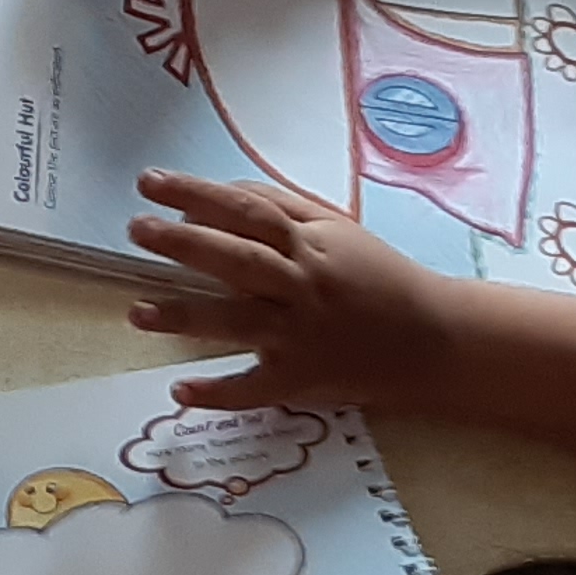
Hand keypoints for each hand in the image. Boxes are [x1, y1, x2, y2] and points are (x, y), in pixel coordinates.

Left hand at [124, 168, 466, 412]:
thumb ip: (278, 206)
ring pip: (237, 322)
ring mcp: (302, 334)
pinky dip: (219, 392)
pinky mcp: (304, 378)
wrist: (439, 339)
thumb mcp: (337, 230)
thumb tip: (209, 197)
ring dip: (185, 316)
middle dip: (184, 244)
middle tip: (136, 229)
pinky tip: (180, 391)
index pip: (246, 210)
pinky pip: (256, 388)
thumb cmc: (378, 277)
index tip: (148, 182)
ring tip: (137, 311)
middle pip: (238, 260)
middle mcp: (303, 286)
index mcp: (310, 244)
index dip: (196, 193)